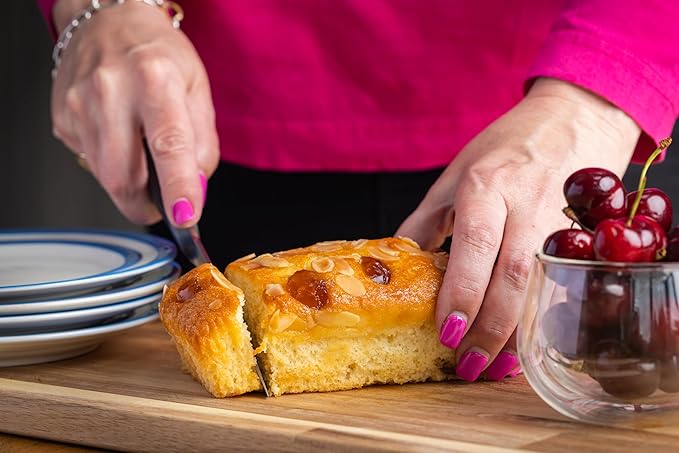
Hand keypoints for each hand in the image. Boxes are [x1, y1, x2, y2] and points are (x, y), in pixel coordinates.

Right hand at [51, 0, 218, 225]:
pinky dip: (110, 162)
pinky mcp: (62, 117)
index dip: (177, 187)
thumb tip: (195, 189)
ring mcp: (79, 104)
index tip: (185, 216)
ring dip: (129, 184)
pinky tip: (118, 135)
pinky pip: (89, 161)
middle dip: (145, 205)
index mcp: (155, 78)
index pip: (169, 144)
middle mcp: (111, 90)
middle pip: (124, 175)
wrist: (110, 21)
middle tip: (162, 205)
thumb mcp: (197, 89)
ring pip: (104, 175)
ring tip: (142, 154)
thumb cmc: (158, 54)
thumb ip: (202, 144)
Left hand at [397, 78, 640, 380]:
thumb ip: (426, 219)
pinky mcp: (584, 233)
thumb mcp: (456, 174)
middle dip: (490, 327)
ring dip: (519, 332)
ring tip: (495, 367)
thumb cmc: (508, 145)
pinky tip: (527, 343)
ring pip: (542, 286)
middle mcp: (525, 203)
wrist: (576, 117)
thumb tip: (398, 261)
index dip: (462, 292)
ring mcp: (560, 219)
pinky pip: (562, 283)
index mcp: (486, 185)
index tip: (445, 332)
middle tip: (467, 365)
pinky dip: (544, 317)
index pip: (475, 245)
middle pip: (512, 275)